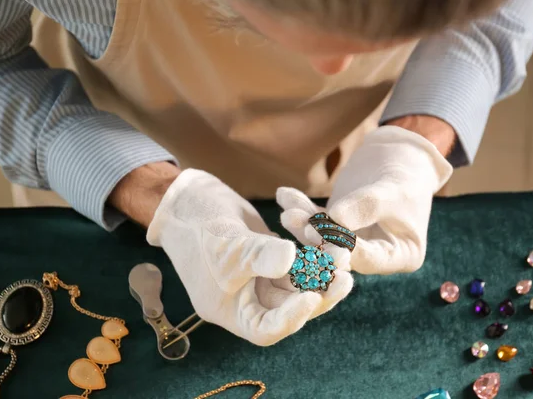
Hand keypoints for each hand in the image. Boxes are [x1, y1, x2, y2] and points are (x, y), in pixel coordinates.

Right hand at [147, 169, 352, 345]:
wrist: (188, 202)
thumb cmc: (196, 228)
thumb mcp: (225, 244)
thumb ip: (258, 254)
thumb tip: (292, 258)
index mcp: (232, 311)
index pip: (265, 329)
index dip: (291, 318)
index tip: (312, 298)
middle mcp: (250, 300)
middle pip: (290, 307)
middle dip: (318, 291)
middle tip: (343, 276)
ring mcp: (262, 279)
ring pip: (299, 282)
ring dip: (321, 269)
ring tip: (342, 251)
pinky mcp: (272, 258)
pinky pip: (298, 262)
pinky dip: (312, 251)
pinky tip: (328, 238)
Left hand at [277, 126, 452, 274]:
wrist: (402, 156)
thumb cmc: (407, 175)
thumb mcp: (393, 191)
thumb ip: (367, 206)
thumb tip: (335, 218)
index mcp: (401, 257)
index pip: (369, 258)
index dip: (344, 248)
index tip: (322, 232)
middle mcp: (377, 256)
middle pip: (342, 252)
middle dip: (315, 237)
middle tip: (293, 221)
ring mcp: (355, 244)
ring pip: (324, 237)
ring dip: (303, 223)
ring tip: (286, 210)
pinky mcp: (337, 228)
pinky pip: (318, 220)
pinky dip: (302, 208)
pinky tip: (284, 196)